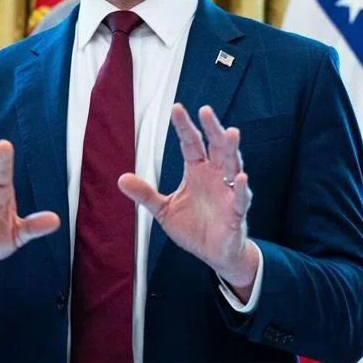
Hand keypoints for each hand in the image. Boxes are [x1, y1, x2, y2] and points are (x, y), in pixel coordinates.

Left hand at [117, 104, 257, 292]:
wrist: (214, 254)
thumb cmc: (194, 228)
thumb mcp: (163, 210)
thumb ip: (146, 194)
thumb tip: (121, 178)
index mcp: (198, 171)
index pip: (191, 144)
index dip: (184, 127)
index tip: (177, 108)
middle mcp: (216, 176)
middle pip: (216, 147)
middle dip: (212, 128)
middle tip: (205, 110)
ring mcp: (229, 192)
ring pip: (233, 166)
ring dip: (232, 150)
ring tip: (231, 133)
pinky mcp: (237, 212)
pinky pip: (241, 198)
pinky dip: (242, 188)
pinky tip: (241, 178)